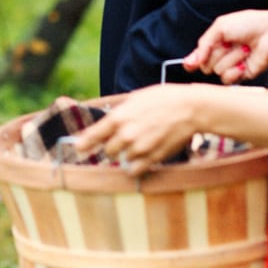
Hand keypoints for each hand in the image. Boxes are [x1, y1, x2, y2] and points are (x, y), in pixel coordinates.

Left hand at [73, 85, 198, 176]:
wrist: (189, 109)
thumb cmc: (163, 99)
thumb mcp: (135, 98)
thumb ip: (119, 112)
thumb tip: (109, 121)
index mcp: (119, 117)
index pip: (93, 135)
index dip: (84, 143)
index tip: (78, 149)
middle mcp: (126, 135)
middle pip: (108, 151)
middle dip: (112, 146)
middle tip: (124, 139)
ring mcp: (139, 148)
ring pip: (122, 160)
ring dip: (126, 154)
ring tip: (140, 142)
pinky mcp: (153, 158)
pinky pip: (135, 170)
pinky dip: (136, 166)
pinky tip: (142, 156)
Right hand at [185, 9, 267, 82]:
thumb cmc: (249, 24)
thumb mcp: (220, 27)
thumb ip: (204, 44)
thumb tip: (190, 62)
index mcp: (216, 41)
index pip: (199, 56)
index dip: (193, 60)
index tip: (190, 64)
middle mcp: (223, 54)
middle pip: (206, 65)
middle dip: (216, 54)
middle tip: (229, 44)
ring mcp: (233, 65)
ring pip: (217, 71)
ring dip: (230, 59)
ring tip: (244, 49)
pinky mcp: (244, 74)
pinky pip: (229, 79)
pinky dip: (234, 70)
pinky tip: (244, 62)